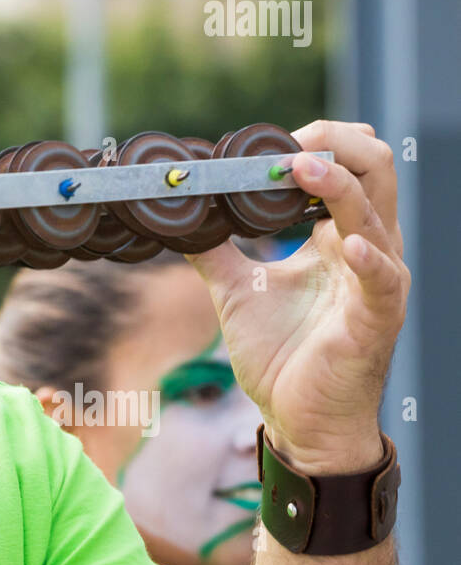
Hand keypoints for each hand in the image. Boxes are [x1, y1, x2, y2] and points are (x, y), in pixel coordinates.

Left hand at [186, 121, 409, 473]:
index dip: (307, 143)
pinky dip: (367, 258)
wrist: (300, 422)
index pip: (344, 164)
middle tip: (282, 142)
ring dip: (336, 184)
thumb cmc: (282, 356)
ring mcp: (376, 283)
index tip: (257, 144)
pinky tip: (344, 242)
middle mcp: (366, 248)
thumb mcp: (237, 290)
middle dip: (334, 142)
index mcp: (337, 236)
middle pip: (374, 168)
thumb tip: (181, 214)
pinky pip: (383, 281)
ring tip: (297, 166)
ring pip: (376, 213)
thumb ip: (214, 249)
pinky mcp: (376, 321)